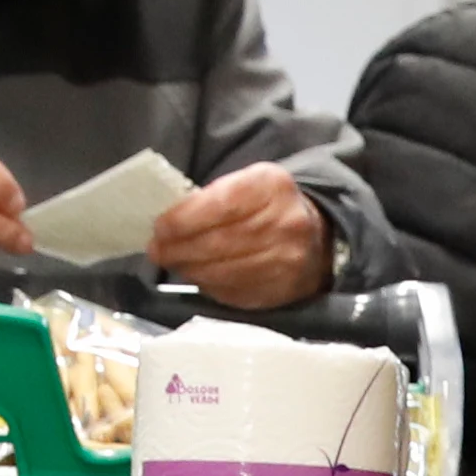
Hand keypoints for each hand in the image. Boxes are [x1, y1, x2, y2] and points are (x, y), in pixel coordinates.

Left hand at [151, 161, 332, 307]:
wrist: (317, 236)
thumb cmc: (269, 206)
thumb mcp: (247, 183)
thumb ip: (212, 197)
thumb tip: (168, 223)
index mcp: (272, 188)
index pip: (221, 205)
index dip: (184, 219)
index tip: (160, 228)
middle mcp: (285, 224)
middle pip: (219, 242)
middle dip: (179, 248)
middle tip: (157, 250)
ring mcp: (286, 262)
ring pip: (224, 271)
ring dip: (189, 269)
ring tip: (174, 263)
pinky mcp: (281, 290)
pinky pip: (235, 292)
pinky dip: (208, 285)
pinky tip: (197, 276)